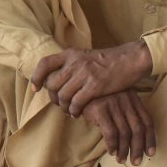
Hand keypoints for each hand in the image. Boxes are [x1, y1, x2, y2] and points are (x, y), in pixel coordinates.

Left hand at [31, 41, 151, 117]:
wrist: (130, 59)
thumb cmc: (109, 60)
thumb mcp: (86, 56)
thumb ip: (73, 63)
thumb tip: (58, 77)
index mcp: (71, 53)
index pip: (45, 64)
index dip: (37, 77)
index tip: (36, 88)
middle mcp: (74, 63)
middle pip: (52, 84)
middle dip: (53, 98)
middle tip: (59, 104)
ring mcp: (84, 74)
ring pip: (63, 96)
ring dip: (64, 106)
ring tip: (69, 110)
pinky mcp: (94, 86)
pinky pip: (76, 103)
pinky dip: (74, 111)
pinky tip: (78, 113)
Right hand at [81, 90, 155, 164]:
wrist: (77, 86)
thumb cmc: (98, 96)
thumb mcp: (117, 99)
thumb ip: (127, 112)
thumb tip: (136, 139)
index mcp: (133, 97)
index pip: (147, 121)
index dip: (150, 138)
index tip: (150, 153)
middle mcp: (126, 99)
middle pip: (138, 129)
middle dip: (138, 148)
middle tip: (136, 162)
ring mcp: (113, 104)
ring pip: (124, 133)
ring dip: (124, 150)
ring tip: (121, 160)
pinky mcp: (100, 109)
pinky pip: (110, 133)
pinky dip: (112, 145)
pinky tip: (111, 151)